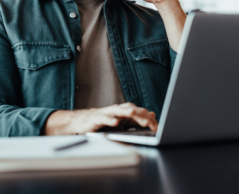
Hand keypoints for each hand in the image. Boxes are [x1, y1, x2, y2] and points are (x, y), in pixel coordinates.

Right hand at [43, 102, 157, 135]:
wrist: (82, 122)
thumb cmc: (103, 122)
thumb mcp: (122, 122)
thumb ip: (136, 119)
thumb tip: (152, 114)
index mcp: (124, 111)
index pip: (139, 113)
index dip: (149, 119)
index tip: (157, 128)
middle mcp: (116, 110)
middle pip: (131, 110)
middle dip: (140, 116)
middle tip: (150, 123)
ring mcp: (106, 113)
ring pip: (118, 111)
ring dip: (126, 112)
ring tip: (133, 113)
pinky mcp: (96, 118)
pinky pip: (104, 118)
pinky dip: (110, 120)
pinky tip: (115, 123)